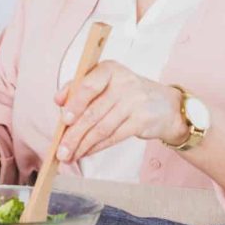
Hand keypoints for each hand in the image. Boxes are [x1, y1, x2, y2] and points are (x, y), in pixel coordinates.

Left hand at [55, 60, 186, 161]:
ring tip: (68, 155)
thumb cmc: (127, 93)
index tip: (62, 120)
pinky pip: (113, 137)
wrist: (166, 105)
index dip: (74, 103)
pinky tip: (85, 152)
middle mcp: (123, 83)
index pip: (88, 85)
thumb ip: (81, 88)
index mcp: (109, 69)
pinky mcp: (141, 121)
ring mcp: (134, 102)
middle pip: (92, 112)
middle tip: (60, 149)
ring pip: (101, 128)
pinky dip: (96, 147)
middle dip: (73, 134)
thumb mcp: (107, 83)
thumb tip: (58, 100)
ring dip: (82, 144)